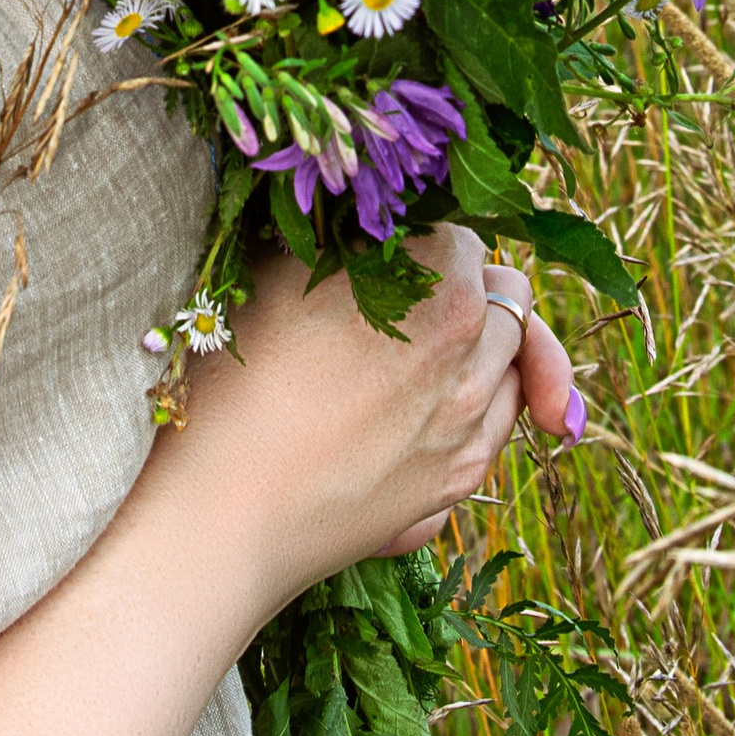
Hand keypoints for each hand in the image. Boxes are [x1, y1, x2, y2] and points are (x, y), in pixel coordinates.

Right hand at [138, 227, 583, 620]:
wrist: (221, 512)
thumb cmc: (236, 384)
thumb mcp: (279, 274)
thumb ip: (345, 238)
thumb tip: (365, 223)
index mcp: (441, 288)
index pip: (465, 240)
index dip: (425, 240)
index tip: (389, 252)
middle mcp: (475, 357)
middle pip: (506, 297)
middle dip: (466, 289)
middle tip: (412, 295)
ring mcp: (473, 427)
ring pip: (512, 364)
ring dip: (483, 347)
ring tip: (423, 349)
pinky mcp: (458, 482)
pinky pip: (498, 424)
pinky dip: (477, 405)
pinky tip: (426, 405)